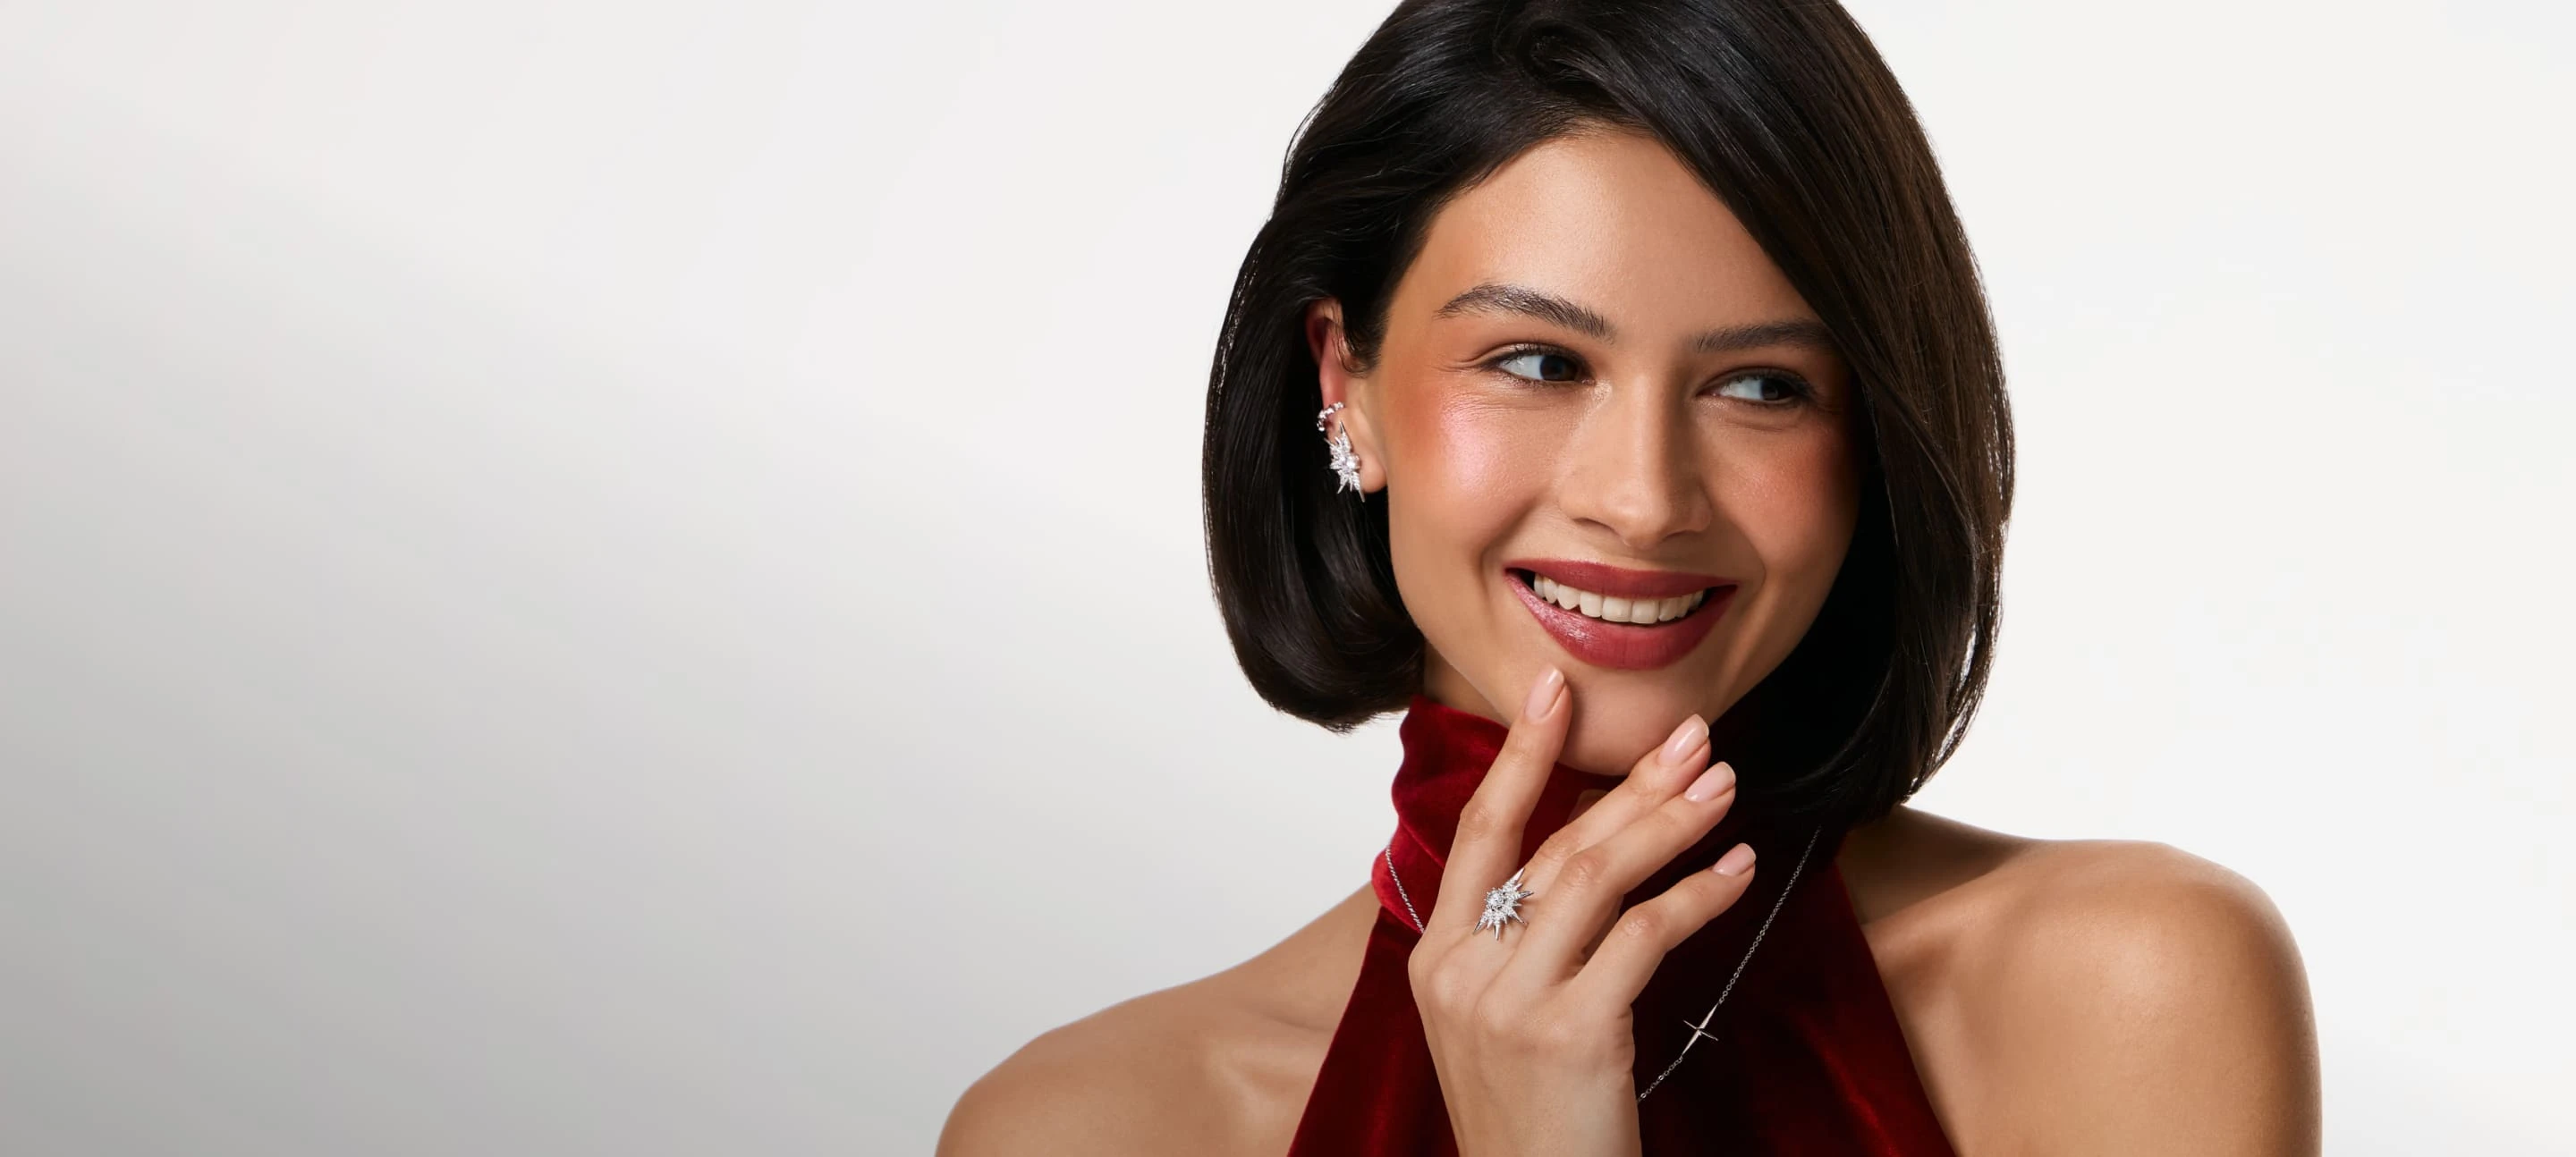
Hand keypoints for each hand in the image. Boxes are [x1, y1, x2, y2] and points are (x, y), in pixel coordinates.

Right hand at [1407, 667, 1759, 1156]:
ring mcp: (1511, 1001)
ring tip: (1724, 788)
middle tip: (1692, 736)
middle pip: (1554, 846)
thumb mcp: (1499, 1023)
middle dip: (1629, 782)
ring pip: (1597, 878)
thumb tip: (1584, 855)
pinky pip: (1645, 936)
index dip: (1520, 754)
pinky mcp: (1570, 1033)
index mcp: (1437, 959)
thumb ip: (1520, 943)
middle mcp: (1463, 971)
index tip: (1554, 690)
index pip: (1481, 830)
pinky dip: (1698, 896)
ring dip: (1670, 823)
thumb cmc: (1532, 1122)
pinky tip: (1735, 873)